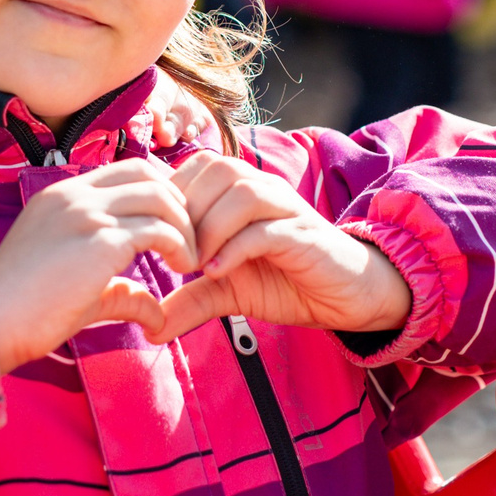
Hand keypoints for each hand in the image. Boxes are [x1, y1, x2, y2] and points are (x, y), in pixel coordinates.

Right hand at [0, 159, 198, 371]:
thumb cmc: (26, 311)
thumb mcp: (81, 291)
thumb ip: (121, 291)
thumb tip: (156, 316)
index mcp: (61, 197)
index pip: (125, 171)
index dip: (158, 194)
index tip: (172, 229)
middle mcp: (73, 195)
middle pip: (147, 173)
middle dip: (177, 203)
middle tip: (188, 241)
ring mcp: (86, 213)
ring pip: (158, 196)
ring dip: (184, 225)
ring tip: (188, 260)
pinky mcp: (100, 240)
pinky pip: (158, 229)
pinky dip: (180, 246)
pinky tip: (181, 270)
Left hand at [156, 151, 411, 342]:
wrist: (344, 296)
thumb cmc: (286, 281)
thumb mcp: (228, 292)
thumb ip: (191, 300)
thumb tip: (151, 329)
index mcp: (240, 190)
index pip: (194, 166)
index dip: (169, 197)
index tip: (155, 239)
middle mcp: (263, 188)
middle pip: (214, 169)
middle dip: (185, 211)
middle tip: (173, 256)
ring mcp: (286, 209)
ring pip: (240, 191)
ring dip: (208, 227)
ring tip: (194, 266)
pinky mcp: (303, 234)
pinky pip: (265, 229)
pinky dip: (235, 247)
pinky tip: (217, 273)